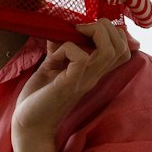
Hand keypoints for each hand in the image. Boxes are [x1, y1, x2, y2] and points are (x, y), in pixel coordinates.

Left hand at [11, 20, 131, 141]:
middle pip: (122, 47)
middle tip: (82, 28)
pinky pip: (81, 58)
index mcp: (94, 71)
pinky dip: (68, 47)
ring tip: (76, 33)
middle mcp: (94, 76)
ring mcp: (84, 80)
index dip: (114, 32)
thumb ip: (59, 49)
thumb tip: (59, 29)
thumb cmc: (39, 97)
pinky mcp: (70, 83)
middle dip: (107, 28)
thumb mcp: (52, 66)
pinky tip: (55, 55)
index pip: (123, 50)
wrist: (28, 123)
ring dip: (94, 33)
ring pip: (109, 50)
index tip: (88, 28)